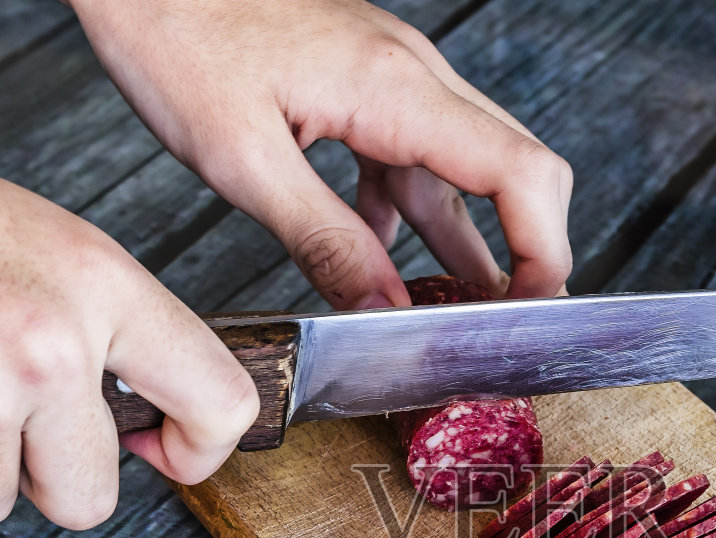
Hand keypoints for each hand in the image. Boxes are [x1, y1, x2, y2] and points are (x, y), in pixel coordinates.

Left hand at [69, 0, 573, 305]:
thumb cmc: (173, 37)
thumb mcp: (241, 161)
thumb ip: (324, 241)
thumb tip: (386, 312)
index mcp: (395, 89)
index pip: (520, 173)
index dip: (542, 251)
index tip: (530, 312)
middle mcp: (411, 76)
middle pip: (518, 168)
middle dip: (525, 250)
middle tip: (504, 323)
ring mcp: (391, 77)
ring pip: (469, 169)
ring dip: (470, 241)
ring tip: (458, 314)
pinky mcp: (362, 84)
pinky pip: (415, 158)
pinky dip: (414, 215)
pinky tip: (384, 260)